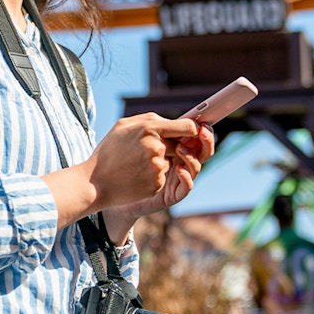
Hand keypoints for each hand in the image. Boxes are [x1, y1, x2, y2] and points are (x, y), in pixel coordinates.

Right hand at [87, 113, 201, 208]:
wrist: (95, 182)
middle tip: (145, 152)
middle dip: (168, 148)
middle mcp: (157, 147)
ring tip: (135, 165)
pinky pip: (163, 177)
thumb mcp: (123, 125)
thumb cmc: (108, 151)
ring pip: (170, 162)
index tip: (191, 132)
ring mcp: (158, 167)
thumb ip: (150, 120)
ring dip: (159, 162)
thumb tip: (170, 122)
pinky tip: (135, 176)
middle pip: (179, 145)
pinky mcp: (158, 184)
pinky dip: (153, 176)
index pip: (188, 127)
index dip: (192, 130)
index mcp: (150, 128)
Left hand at [102, 121, 215, 239]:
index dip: (200, 128)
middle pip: (202, 150)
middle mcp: (179, 161)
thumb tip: (170, 120)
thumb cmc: (121, 158)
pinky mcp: (173, 194)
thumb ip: (151, 126)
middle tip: (202, 131)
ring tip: (180, 148)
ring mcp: (177, 178)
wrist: (108, 186)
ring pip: (196, 166)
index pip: (194, 136)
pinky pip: (187, 186)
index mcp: (173, 146)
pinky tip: (178, 169)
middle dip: (206, 140)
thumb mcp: (134, 136)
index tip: (201, 120)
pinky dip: (186, 177)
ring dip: (192, 156)